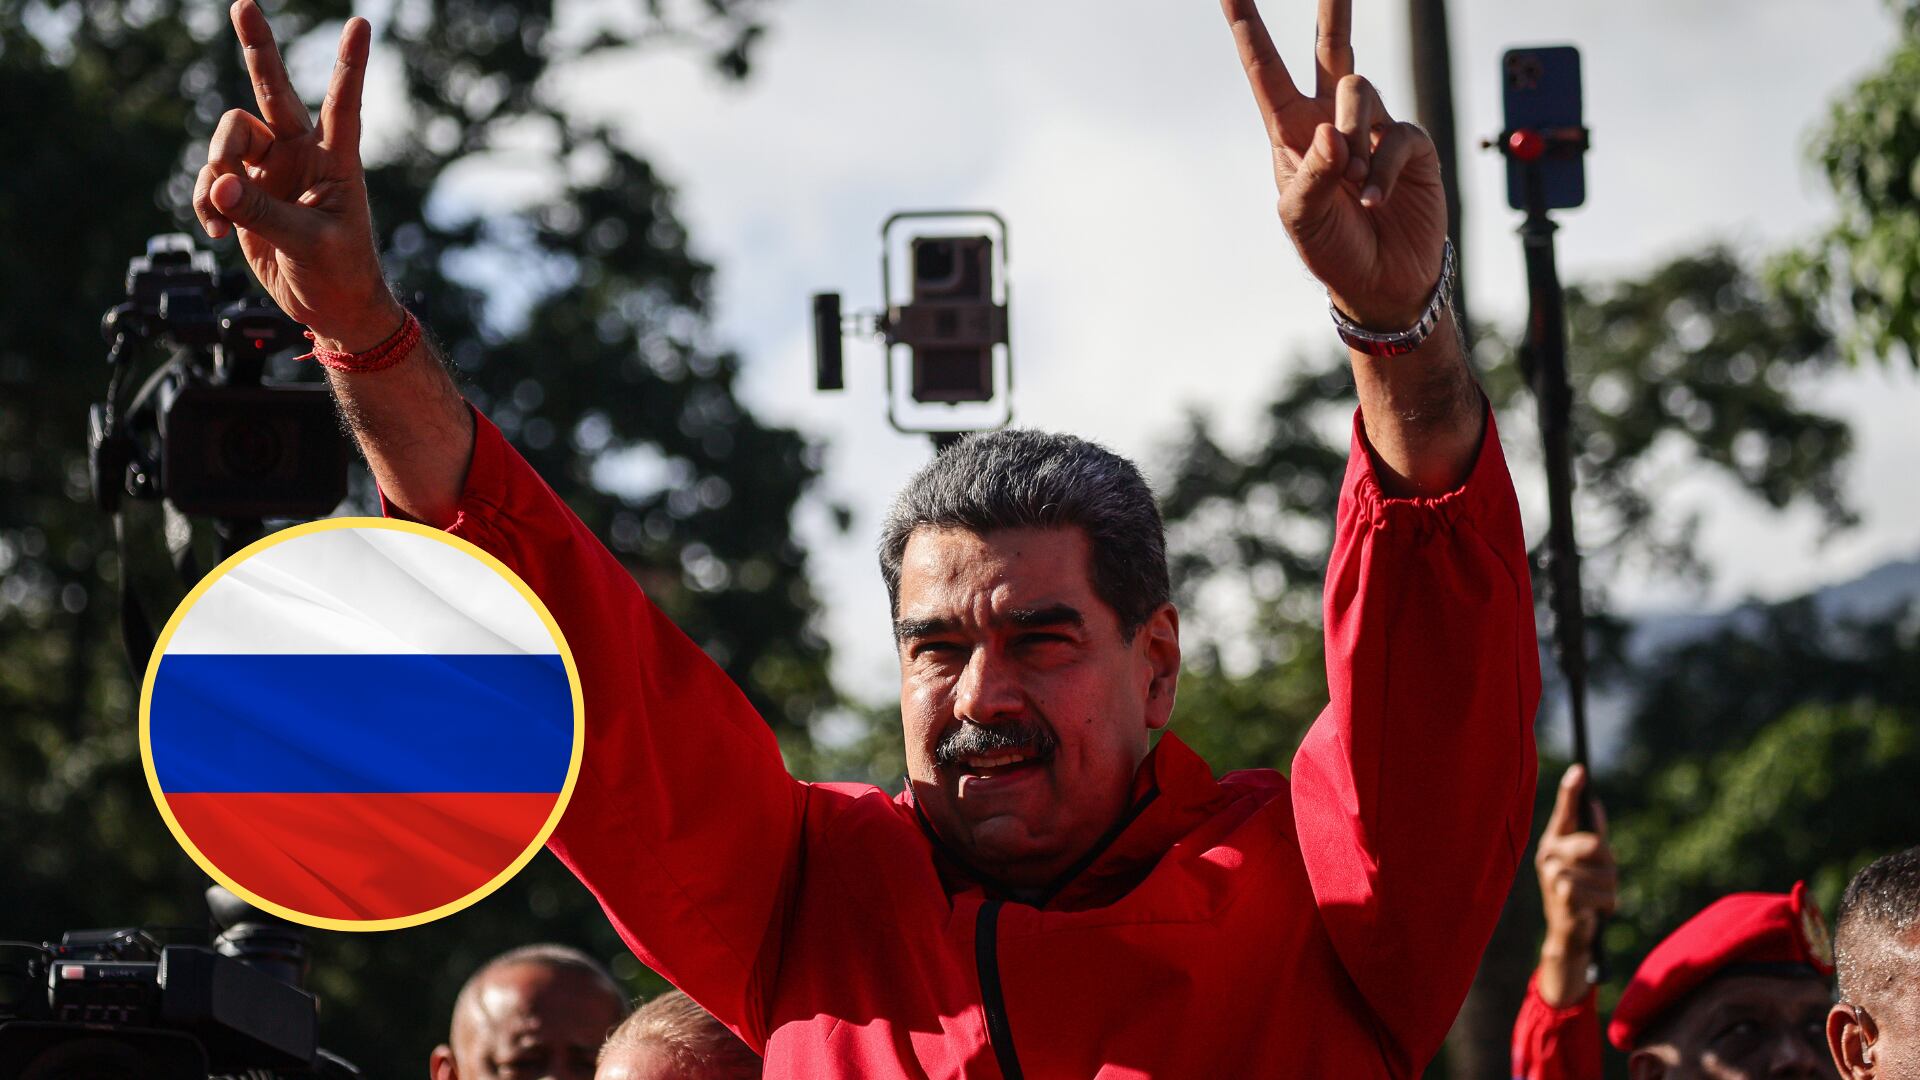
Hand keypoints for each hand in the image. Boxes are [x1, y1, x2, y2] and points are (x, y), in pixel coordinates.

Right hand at [192, 0, 400, 351]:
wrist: (329, 307)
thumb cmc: (341, 273)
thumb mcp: (311, 244)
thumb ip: (264, 214)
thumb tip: (218, 184)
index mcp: (336, 161)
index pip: (343, 104)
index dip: (349, 65)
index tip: (361, 24)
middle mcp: (302, 154)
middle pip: (273, 90)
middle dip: (257, 48)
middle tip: (244, 4)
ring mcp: (270, 169)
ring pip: (229, 137)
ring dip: (216, 166)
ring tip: (221, 210)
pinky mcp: (243, 191)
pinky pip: (210, 178)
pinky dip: (204, 200)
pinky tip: (215, 229)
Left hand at [1221, 0, 1447, 328]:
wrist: (1381, 282)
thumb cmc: (1332, 248)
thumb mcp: (1301, 218)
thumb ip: (1310, 174)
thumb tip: (1330, 130)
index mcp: (1291, 130)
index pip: (1265, 69)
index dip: (1247, 27)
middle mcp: (1331, 120)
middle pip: (1330, 46)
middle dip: (1332, 7)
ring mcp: (1373, 128)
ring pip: (1357, 90)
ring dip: (1351, 133)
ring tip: (1349, 180)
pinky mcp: (1409, 145)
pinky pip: (1395, 136)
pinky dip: (1379, 172)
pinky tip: (1371, 199)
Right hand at [1534, 764, 1616, 1004]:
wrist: (1570, 936)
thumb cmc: (1581, 897)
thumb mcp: (1589, 866)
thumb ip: (1592, 835)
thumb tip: (1595, 804)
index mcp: (1555, 843)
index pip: (1564, 812)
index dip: (1570, 791)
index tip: (1580, 770)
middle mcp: (1549, 855)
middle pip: (1594, 845)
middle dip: (1609, 864)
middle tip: (1606, 879)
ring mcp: (1552, 876)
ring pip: (1604, 872)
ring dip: (1610, 890)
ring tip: (1599, 901)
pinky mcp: (1562, 897)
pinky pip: (1600, 893)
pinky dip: (1607, 905)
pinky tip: (1596, 913)